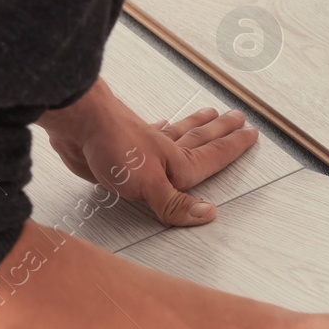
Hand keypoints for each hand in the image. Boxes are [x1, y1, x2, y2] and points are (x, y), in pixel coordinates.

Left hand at [37, 78, 257, 224]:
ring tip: (212, 114)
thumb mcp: (148, 184)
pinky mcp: (123, 148)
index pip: (214, 155)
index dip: (233, 147)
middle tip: (239, 119)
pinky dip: (161, 129)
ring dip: (197, 125)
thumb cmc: (111, 145)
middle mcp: (165, 151)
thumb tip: (207, 214)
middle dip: (221, 131)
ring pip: (179, 133)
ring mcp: (144, 147)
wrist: (77, 122)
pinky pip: (151, 134)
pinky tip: (163, 124)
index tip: (251, 136)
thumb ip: (176, 203)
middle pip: (201, 139)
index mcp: (177, 162)